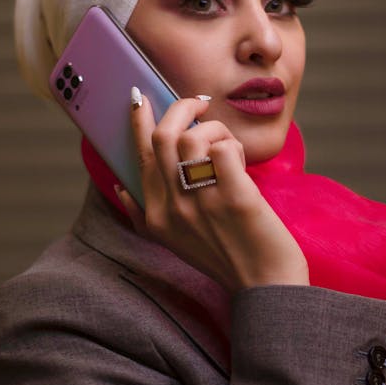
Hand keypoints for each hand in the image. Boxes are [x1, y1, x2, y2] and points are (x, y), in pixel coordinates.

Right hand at [116, 93, 309, 292]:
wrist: (265, 285)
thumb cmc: (225, 259)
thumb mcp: (173, 242)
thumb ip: (143, 216)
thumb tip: (120, 187)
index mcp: (155, 217)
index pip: (140, 157)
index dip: (138, 122)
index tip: (140, 99)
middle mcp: (173, 208)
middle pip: (163, 137)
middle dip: (180, 108)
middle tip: (198, 105)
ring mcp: (202, 202)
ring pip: (192, 137)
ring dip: (213, 130)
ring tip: (226, 144)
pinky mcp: (235, 197)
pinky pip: (224, 149)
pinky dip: (233, 146)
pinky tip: (241, 162)